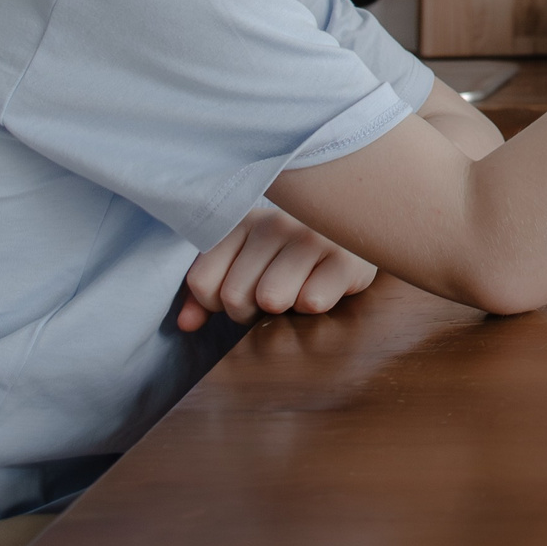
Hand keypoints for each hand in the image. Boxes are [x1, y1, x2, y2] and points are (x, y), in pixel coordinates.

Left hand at [176, 205, 376, 331]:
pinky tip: (323, 286)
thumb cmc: (292, 256)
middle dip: (251, 311)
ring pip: (270, 299)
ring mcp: (311, 237)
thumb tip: (185, 324)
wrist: (361, 233)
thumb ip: (210, 289)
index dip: (217, 303)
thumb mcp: (246, 263)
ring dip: (283, 310)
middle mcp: (274, 222)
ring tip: (297, 290)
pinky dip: (314, 305)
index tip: (242, 291)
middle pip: (234, 296)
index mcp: (243, 221)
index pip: (201, 282)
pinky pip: (310, 302)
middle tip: (274, 294)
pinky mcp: (345, 258)